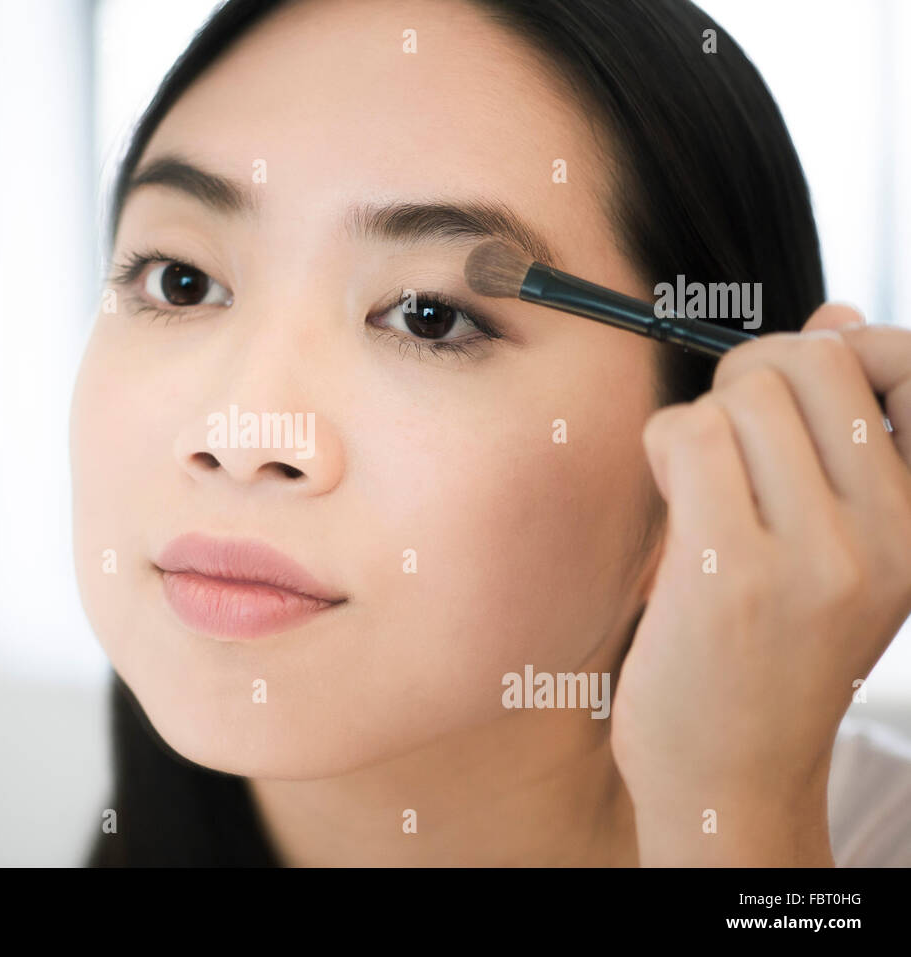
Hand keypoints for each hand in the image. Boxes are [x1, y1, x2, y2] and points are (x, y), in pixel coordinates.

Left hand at [611, 304, 910, 865]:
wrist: (733, 773)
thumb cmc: (774, 649)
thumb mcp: (844, 546)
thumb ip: (845, 435)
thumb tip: (837, 318)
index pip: (903, 363)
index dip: (836, 348)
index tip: (791, 391)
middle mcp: (888, 535)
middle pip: (809, 361)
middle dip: (752, 373)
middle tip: (729, 430)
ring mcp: (814, 557)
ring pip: (743, 395)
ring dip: (702, 421)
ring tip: (700, 482)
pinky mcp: (731, 575)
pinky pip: (689, 437)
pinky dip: (665, 449)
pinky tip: (672, 498)